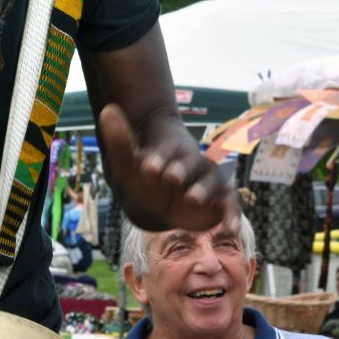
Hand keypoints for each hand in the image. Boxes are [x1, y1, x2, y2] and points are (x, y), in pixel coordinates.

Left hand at [99, 104, 239, 232]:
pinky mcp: (220, 199)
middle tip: (170, 178)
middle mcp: (192, 162)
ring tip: (191, 199)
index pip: (165, 151)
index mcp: (170, 151)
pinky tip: (228, 228)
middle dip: (180, 171)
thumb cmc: (143, 179)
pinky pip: (229, 204)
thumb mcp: (128, 163)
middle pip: (189, 164)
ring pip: (209, 182)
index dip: (157, 159)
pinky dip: (231, 214)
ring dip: (202, 190)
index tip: (147, 168)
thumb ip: (120, 140)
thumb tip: (107, 109)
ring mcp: (208, 181)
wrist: (157, 201)